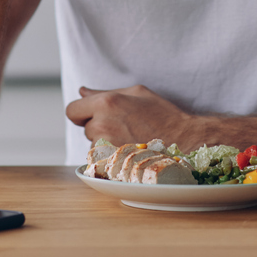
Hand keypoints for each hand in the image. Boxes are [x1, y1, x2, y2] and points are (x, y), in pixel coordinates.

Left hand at [65, 85, 198, 147]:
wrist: (184, 140)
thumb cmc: (162, 114)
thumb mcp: (136, 93)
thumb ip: (104, 91)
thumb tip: (81, 91)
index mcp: (106, 103)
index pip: (72, 110)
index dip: (81, 112)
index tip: (93, 114)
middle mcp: (102, 124)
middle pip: (85, 128)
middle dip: (98, 126)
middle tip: (123, 125)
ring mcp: (107, 146)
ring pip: (94, 145)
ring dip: (105, 143)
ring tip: (130, 138)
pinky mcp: (112, 164)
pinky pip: (102, 159)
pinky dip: (112, 156)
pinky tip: (130, 151)